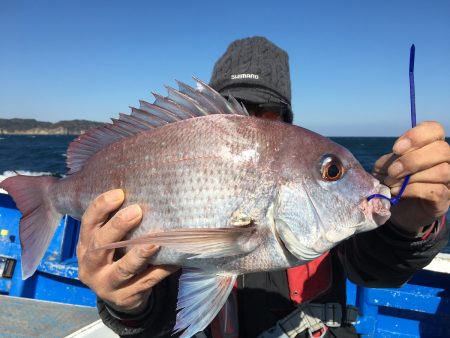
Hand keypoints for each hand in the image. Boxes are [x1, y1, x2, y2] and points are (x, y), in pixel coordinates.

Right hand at [76, 189, 177, 313]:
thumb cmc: (117, 257)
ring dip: (139, 254)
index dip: (101, 207)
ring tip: (155, 240)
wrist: (119, 296)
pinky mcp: (126, 298)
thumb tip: (143, 192)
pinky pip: (146, 282)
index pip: (88, 223)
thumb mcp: (109, 241)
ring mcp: (107, 285)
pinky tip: (174, 260)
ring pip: (122, 270)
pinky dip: (161, 271)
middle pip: (100, 247)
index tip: (119, 193)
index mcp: (85, 246)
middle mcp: (91, 266)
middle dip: (117, 228)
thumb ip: (116, 222)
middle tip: (137, 211)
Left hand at [373, 121, 449, 234]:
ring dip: (412, 177)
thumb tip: (392, 161)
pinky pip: (436, 190)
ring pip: (442, 171)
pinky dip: (413, 190)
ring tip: (391, 183)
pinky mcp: (445, 198)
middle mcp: (446, 160)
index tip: (396, 149)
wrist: (397, 209)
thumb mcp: (386, 166)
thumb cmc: (393, 181)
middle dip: (412, 160)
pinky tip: (397, 192)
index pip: (435, 129)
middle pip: (442, 150)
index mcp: (431, 145)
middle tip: (392, 171)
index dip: (416, 136)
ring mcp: (449, 180)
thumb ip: (390, 159)